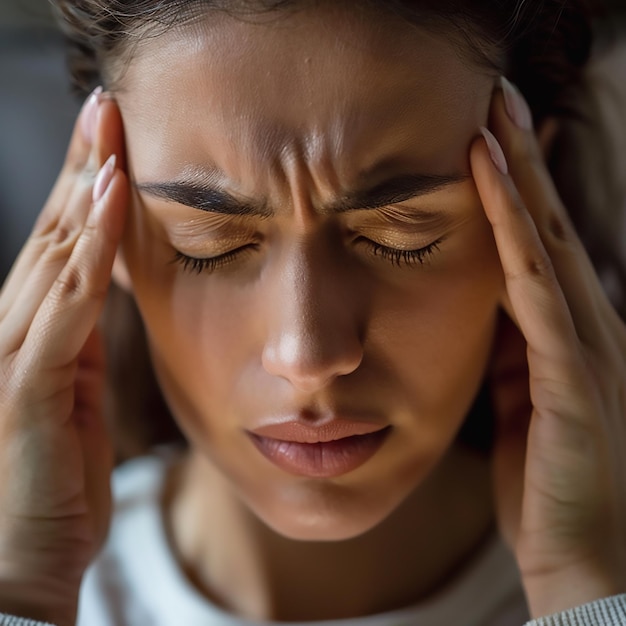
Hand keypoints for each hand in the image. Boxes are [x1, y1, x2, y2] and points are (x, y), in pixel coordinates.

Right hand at [0, 90, 127, 624]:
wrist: (24, 563)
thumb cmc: (53, 486)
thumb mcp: (77, 402)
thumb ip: (84, 350)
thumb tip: (103, 300)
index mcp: (37, 338)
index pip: (60, 248)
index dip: (83, 192)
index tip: (110, 143)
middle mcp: (15, 333)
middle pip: (52, 234)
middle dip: (79, 168)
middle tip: (104, 108)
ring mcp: (16, 356)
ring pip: (54, 256)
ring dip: (83, 192)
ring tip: (107, 133)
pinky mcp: (28, 386)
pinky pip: (67, 305)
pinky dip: (88, 252)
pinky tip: (108, 205)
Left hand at [470, 79, 625, 617]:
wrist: (581, 555)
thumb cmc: (550, 482)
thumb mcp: (522, 400)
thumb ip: (513, 353)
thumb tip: (490, 312)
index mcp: (570, 333)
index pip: (541, 243)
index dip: (517, 187)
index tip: (488, 136)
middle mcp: (590, 325)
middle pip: (550, 224)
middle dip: (521, 159)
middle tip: (495, 96)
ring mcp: (589, 345)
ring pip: (548, 242)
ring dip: (519, 178)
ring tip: (492, 118)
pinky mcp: (575, 375)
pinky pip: (538, 290)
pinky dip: (515, 236)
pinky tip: (495, 192)